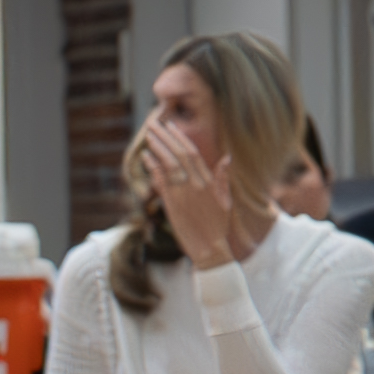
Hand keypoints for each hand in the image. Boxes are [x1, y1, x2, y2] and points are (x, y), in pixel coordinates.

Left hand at [134, 119, 270, 273]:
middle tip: (154, 123)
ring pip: (168, 164)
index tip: (171, 126)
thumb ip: (222, 178)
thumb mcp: (225, 201)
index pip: (193, 153)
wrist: (210, 250)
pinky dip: (152, 167)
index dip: (180, 138)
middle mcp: (195, 185)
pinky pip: (160, 181)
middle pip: (178, 154)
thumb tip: (227, 158)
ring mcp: (183, 194)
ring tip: (149, 134)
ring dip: (158, 147)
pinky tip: (146, 156)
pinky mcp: (172, 205)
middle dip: (166, 137)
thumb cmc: (218, 227)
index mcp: (208, 182)